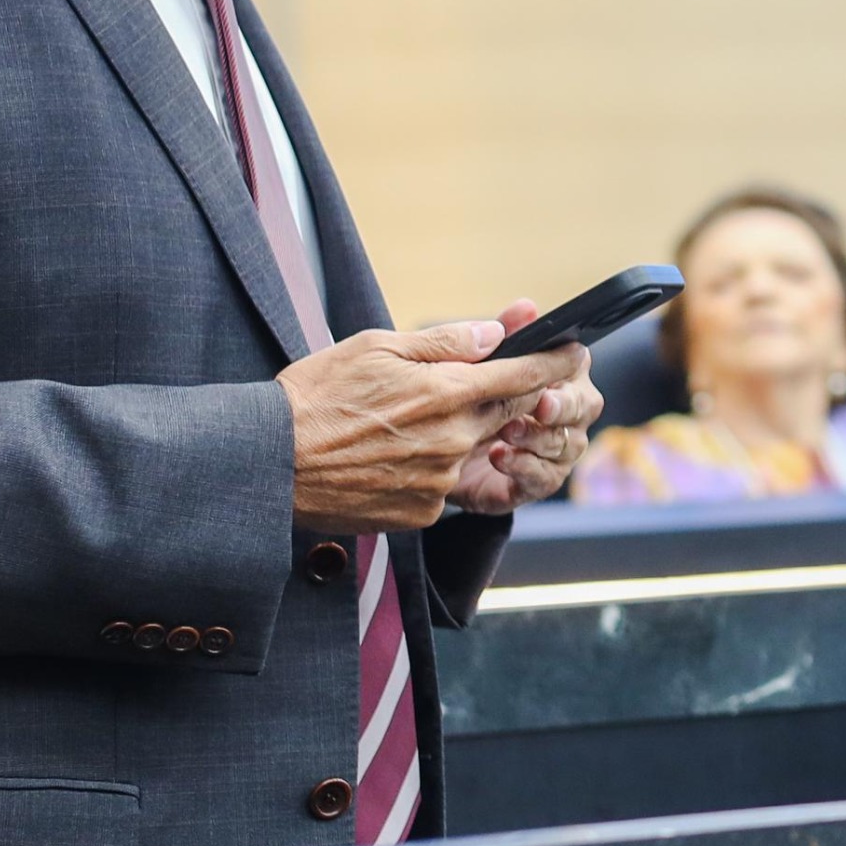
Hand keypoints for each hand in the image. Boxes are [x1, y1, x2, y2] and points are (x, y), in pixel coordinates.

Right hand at [280, 318, 573, 532]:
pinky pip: (444, 487)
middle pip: (506, 414)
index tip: (576, 351)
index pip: (525, 376)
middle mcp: (453, 440)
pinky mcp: (422, 513)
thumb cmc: (315, 396)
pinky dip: (430, 469)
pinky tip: (391, 457)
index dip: (555, 362)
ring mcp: (440, 482)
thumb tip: (495, 332)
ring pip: (473, 450)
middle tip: (474, 383)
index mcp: (448, 393)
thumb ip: (444, 342)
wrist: (269, 463)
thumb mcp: (375, 347)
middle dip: (505, 397)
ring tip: (405, 422)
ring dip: (459, 434)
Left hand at [446, 298, 599, 513]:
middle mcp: (559, 412)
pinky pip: (545, 479)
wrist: (407, 451)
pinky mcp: (529, 482)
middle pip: (584, 406)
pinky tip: (499, 457)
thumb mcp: (466, 359)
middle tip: (541, 406)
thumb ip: (501, 334)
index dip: (566, 368)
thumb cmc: (444, 395)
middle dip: (564, 406)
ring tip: (506, 431)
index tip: (548, 371)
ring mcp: (549, 450)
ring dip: (540, 437)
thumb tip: (526, 307)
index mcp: (549, 374)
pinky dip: (527, 468)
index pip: (575, 365)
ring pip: (568, 444)